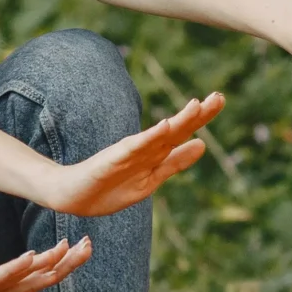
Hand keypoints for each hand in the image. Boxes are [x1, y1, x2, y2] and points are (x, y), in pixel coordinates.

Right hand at [39, 95, 223, 216]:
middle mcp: (144, 149)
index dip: (201, 117)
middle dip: (197, 114)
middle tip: (219, 96)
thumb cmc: (109, 187)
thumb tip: (202, 144)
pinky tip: (165, 126)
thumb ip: (175, 162)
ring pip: (159, 137)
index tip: (220, 98)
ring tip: (196, 106)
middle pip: (175, 130)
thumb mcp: (150, 179)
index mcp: (155, 154)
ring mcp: (128, 154)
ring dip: (178, 122)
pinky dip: (150, 138)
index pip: (182, 133)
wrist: (70, 195)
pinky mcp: (113, 160)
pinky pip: (135, 148)